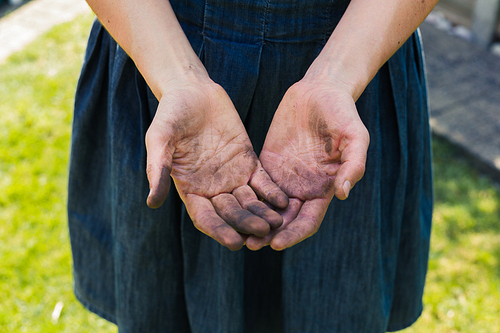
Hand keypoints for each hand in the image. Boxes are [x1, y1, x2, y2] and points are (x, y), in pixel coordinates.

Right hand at [146, 78, 288, 250]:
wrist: (192, 91)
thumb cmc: (170, 115)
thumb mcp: (160, 139)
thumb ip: (157, 168)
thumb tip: (152, 202)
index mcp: (191, 189)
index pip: (206, 218)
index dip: (219, 231)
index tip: (234, 242)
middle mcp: (213, 188)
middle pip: (231, 213)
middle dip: (246, 224)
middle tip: (263, 232)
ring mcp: (232, 176)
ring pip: (249, 201)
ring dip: (263, 213)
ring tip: (278, 222)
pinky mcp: (248, 162)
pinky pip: (262, 181)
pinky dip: (272, 191)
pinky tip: (283, 200)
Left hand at [246, 80, 368, 250]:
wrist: (320, 90)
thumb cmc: (342, 113)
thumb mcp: (355, 136)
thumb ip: (353, 165)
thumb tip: (343, 194)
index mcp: (323, 188)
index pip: (308, 221)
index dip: (294, 234)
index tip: (278, 243)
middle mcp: (301, 188)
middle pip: (284, 221)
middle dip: (269, 235)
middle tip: (251, 245)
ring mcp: (282, 176)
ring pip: (266, 208)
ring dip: (253, 221)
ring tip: (236, 232)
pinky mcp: (266, 163)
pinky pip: (254, 185)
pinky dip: (244, 199)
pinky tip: (229, 206)